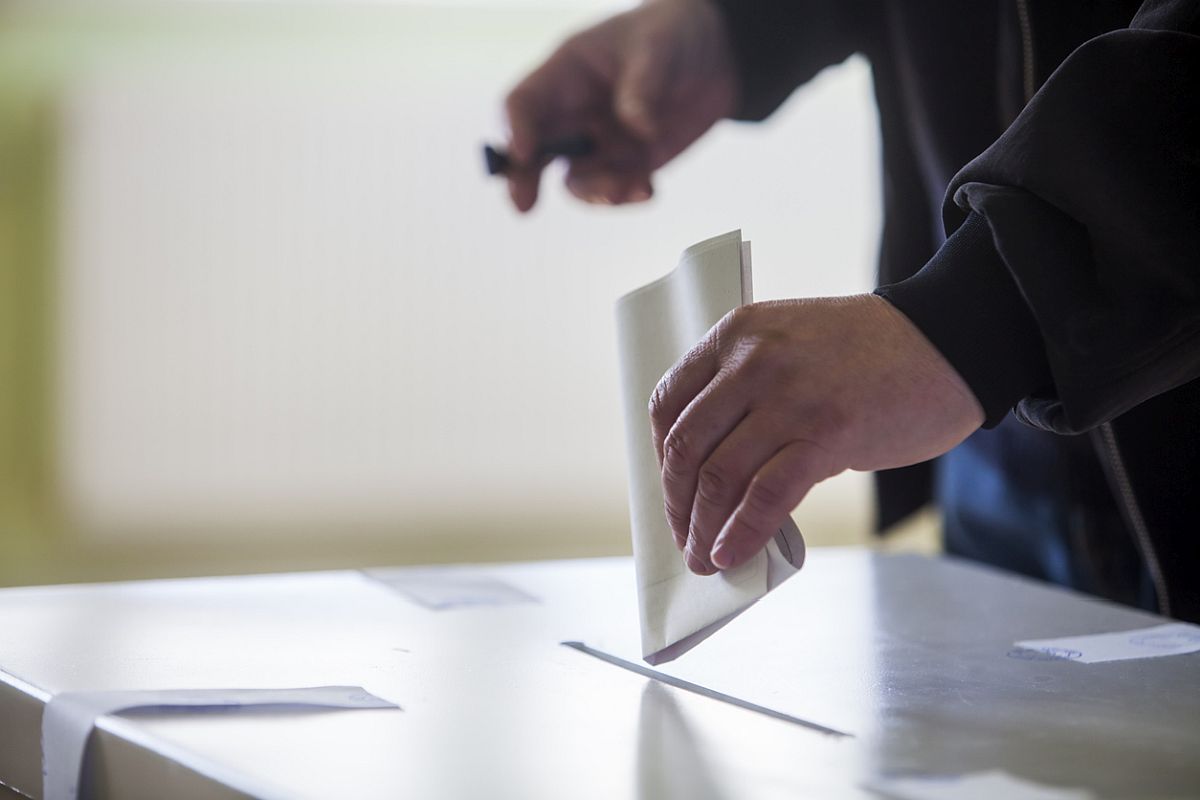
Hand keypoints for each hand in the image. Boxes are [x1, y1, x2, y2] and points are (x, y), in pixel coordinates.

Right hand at [503, 0, 737, 211]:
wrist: (713, 57)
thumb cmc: (672, 35)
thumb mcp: (658, 49)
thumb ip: (643, 86)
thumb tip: (637, 129)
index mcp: (566, 74)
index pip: (524, 103)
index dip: (515, 128)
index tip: (523, 154)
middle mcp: (573, 113)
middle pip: (534, 150)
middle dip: (524, 179)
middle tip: (524, 205)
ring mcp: (598, 143)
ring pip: (577, 180)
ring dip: (596, 192)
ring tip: (629, 189)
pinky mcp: (627, 164)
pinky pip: (616, 190)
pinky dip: (628, 196)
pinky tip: (649, 190)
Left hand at [649, 295, 983, 574]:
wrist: (949, 341)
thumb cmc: (869, 353)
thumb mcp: (789, 346)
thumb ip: (747, 390)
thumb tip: (713, 470)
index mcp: (736, 334)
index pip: (668, 404)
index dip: (661, 457)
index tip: (671, 490)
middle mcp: (753, 361)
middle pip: (686, 447)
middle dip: (677, 504)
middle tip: (683, 537)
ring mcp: (790, 397)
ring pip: (719, 476)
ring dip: (702, 528)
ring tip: (704, 558)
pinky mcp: (828, 433)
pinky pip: (766, 495)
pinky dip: (741, 533)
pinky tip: (732, 554)